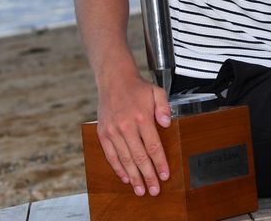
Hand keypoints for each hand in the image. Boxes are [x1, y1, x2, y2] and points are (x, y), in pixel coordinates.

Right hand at [95, 74, 172, 195]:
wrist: (113, 80)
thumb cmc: (137, 88)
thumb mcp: (157, 92)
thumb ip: (164, 107)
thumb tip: (167, 123)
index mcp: (142, 117)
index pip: (153, 146)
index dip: (160, 163)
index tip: (165, 176)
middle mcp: (126, 126)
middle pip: (140, 157)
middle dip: (148, 176)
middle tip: (154, 190)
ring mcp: (113, 131)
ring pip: (125, 160)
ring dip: (134, 177)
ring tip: (141, 189)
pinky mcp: (103, 134)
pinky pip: (111, 155)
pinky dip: (118, 169)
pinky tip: (126, 178)